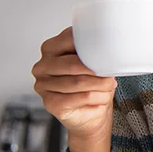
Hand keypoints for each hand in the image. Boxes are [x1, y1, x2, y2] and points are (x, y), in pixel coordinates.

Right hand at [32, 27, 115, 151]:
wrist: (91, 112)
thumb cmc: (92, 83)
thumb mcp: (95, 61)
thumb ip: (94, 51)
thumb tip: (109, 48)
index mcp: (51, 48)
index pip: (69, 39)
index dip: (91, 46)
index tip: (106, 51)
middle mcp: (42, 66)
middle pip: (73, 63)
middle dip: (96, 69)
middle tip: (110, 74)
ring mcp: (43, 85)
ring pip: (78, 81)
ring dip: (100, 85)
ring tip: (109, 86)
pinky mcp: (50, 103)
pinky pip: (79, 97)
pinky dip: (96, 97)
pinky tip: (101, 97)